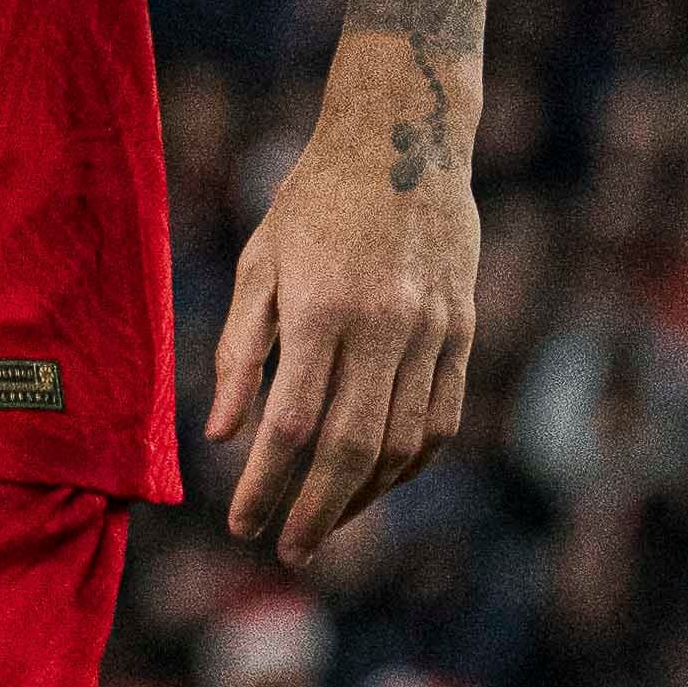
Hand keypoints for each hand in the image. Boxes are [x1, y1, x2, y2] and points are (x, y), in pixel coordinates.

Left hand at [207, 25, 482, 564]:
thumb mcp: (258, 263)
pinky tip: (375, 482)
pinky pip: (441, 418)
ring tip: (324, 523)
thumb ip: (240, 352)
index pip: (291, 424)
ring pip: (403, 444)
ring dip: (363, 497)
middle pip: (350, 448)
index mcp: (322, 309)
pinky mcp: (463, 330)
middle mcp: (384, 326)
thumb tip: (224, 437)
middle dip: (315, 511)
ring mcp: (433, 331)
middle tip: (287, 551)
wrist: (403, 135)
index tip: (241, 524)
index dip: (265, 485)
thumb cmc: (312, 201)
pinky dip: (409, 463)